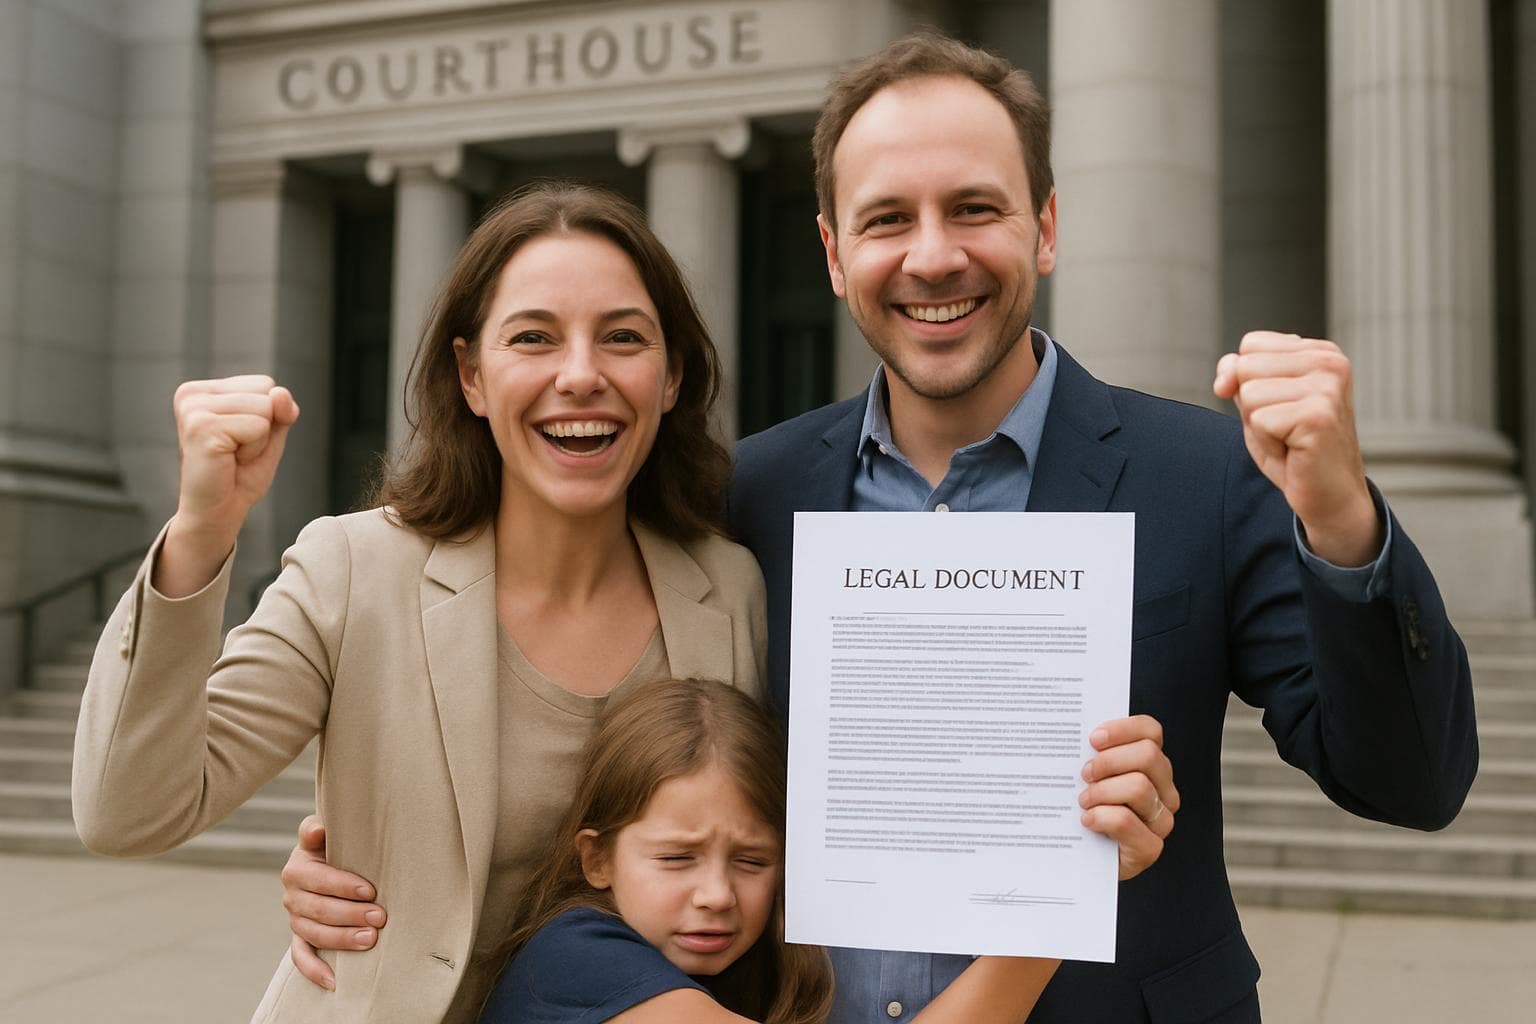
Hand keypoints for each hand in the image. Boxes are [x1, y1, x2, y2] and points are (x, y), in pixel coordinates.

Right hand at [156, 376, 299, 596]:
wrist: (218, 512)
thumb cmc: (239, 475)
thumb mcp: (270, 434)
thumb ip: (281, 409)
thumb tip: (280, 392)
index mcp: (203, 390)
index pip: (265, 384)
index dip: (267, 417)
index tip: (241, 440)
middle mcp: (192, 394)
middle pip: (267, 391)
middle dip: (264, 428)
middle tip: (237, 453)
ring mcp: (194, 409)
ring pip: (265, 407)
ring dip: (259, 440)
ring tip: (232, 457)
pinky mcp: (201, 427)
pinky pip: (258, 426)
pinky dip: (255, 449)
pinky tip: (229, 461)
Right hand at [282, 815, 385, 991]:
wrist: (330, 859)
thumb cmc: (336, 844)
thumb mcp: (328, 832)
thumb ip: (317, 828)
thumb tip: (319, 829)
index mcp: (298, 868)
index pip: (319, 879)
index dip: (343, 886)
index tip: (370, 891)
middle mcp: (292, 894)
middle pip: (318, 909)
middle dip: (350, 915)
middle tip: (380, 917)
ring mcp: (295, 918)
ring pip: (314, 934)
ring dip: (342, 940)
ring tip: (371, 940)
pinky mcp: (300, 936)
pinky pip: (301, 957)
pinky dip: (314, 970)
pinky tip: (334, 981)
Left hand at [1079, 715, 1178, 880]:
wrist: (1083, 858)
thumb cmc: (1085, 808)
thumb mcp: (1090, 776)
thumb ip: (1092, 754)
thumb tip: (1075, 731)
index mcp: (1152, 765)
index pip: (1151, 731)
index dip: (1123, 729)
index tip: (1093, 739)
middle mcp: (1164, 790)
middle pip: (1148, 755)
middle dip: (1109, 761)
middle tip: (1085, 774)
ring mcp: (1161, 820)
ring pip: (1138, 787)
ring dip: (1101, 792)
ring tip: (1083, 801)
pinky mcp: (1150, 847)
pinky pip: (1125, 820)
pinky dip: (1100, 817)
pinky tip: (1087, 821)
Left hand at [1213, 332, 1380, 565]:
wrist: (1330, 495)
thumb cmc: (1294, 449)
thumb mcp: (1257, 403)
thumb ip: (1238, 376)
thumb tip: (1227, 371)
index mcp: (1319, 351)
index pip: (1250, 345)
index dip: (1247, 381)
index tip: (1279, 407)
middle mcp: (1328, 361)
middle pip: (1245, 367)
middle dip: (1252, 405)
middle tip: (1284, 427)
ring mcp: (1327, 386)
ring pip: (1249, 393)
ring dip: (1259, 426)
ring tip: (1289, 438)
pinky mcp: (1318, 415)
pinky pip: (1258, 421)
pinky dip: (1267, 443)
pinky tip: (1294, 450)